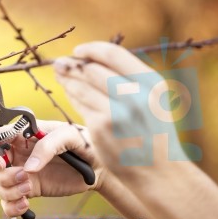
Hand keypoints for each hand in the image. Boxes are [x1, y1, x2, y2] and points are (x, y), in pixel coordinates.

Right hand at [0, 120, 102, 216]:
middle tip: (21, 176)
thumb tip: (28, 168)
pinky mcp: (28, 190)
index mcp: (23, 135)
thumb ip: (47, 146)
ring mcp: (21, 172)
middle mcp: (18, 153)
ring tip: (28, 190)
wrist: (99, 167)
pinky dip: (10, 207)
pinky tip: (25, 205)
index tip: (1, 161)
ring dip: (7, 190)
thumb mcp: (69, 136)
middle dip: (0, 174)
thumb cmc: (85, 143)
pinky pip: (8, 202)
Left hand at [54, 42, 186, 177]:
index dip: (91, 49)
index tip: (77, 50)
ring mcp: (116, 111)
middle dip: (73, 63)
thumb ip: (131, 80)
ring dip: (67, 77)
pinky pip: (79, 103)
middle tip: (61, 62)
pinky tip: (66, 89)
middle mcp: (134, 94)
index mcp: (150, 82)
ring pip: (81, 85)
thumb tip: (96, 60)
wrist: (158, 169)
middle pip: (92, 69)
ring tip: (59, 72)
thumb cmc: (154, 132)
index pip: (113, 54)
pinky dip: (70, 94)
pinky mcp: (100, 127)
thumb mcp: (153, 100)